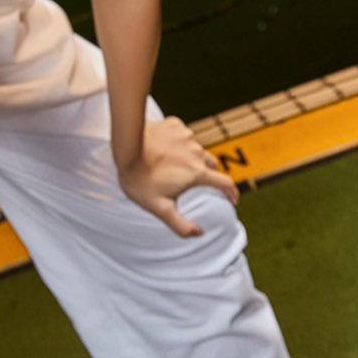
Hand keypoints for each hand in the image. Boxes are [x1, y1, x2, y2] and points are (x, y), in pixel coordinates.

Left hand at [117, 117, 238, 237]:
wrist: (124, 147)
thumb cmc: (139, 180)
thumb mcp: (159, 208)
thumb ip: (180, 225)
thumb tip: (199, 233)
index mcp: (197, 173)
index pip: (225, 183)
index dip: (232, 192)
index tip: (232, 200)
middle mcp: (196, 152)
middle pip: (212, 165)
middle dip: (209, 175)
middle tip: (195, 183)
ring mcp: (186, 136)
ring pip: (197, 149)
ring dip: (192, 157)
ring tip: (175, 165)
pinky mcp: (174, 124)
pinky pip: (183, 135)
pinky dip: (179, 142)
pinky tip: (165, 147)